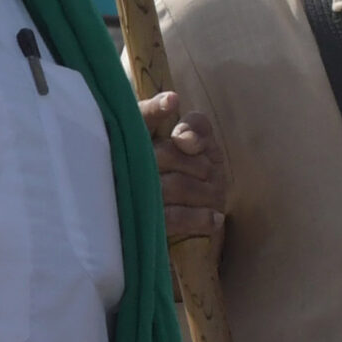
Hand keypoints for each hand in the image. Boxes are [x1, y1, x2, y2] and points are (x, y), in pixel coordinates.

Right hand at [144, 92, 224, 240]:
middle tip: (210, 173)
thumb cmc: (189, 182)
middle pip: (165, 153)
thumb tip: (186, 138)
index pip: (139, 119)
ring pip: (172, 186)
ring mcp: (131, 197)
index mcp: (134, 140)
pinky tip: (215, 218)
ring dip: (204, 191)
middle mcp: (125, 165)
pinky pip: (173, 218)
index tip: (173, 100)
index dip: (154, 109)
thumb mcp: (199, 149)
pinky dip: (200, 218)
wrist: (177, 241)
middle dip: (197, 164)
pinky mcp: (141, 225)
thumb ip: (195, 128)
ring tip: (216, 195)